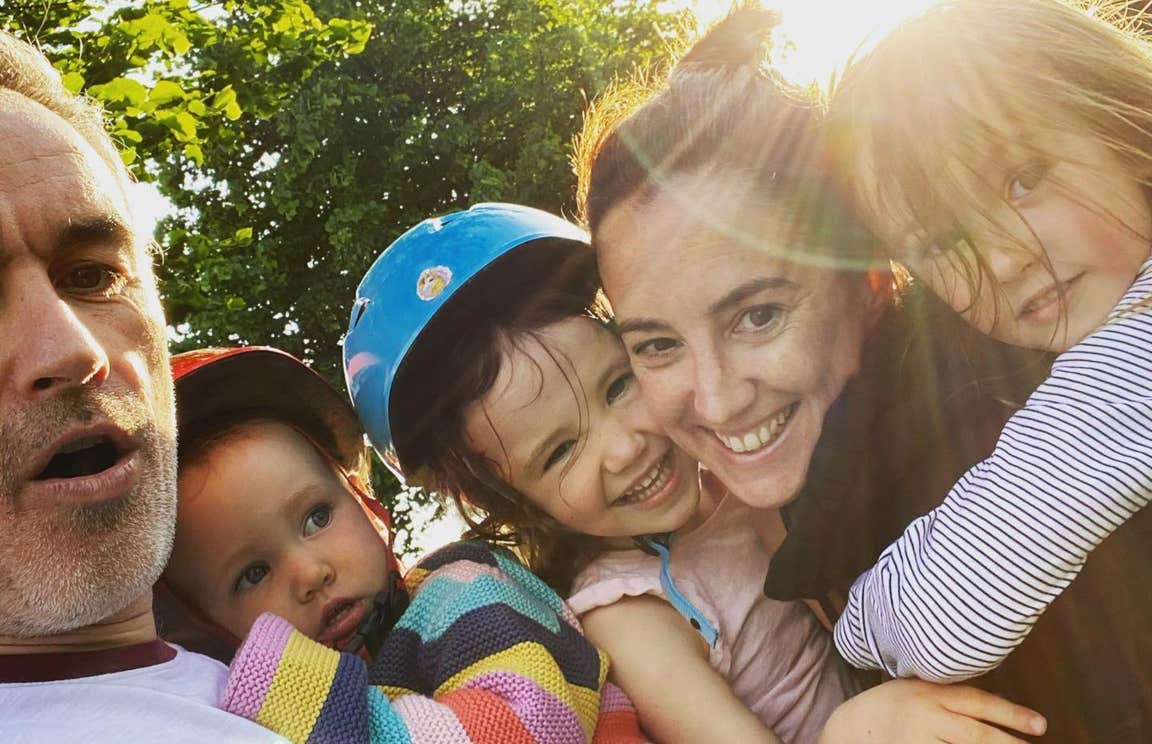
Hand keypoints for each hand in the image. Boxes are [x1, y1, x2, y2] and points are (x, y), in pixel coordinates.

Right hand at [820, 679, 1046, 742]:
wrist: (848, 728)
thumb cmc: (887, 706)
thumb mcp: (914, 689)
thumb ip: (946, 696)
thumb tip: (993, 709)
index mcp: (930, 693)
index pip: (978, 703)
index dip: (1011, 714)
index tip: (1041, 725)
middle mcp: (925, 717)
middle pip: (977, 735)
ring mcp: (917, 742)